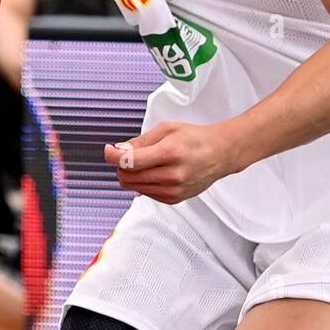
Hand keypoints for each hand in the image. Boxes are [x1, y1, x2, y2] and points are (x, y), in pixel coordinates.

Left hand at [104, 121, 244, 203]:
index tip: (109, 150)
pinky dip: (143, 183)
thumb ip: (140, 141)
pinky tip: (155, 172)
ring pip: (133, 187)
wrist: (220, 154)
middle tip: (129, 154)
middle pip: (127, 176)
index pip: (129, 161)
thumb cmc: (194, 139)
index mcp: (169, 153)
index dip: (112, 155)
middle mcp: (171, 175)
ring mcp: (173, 190)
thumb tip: (119, 151)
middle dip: (122, 165)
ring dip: (131, 175)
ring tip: (144, 162)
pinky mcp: (173, 200)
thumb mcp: (166, 129)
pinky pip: (145, 193)